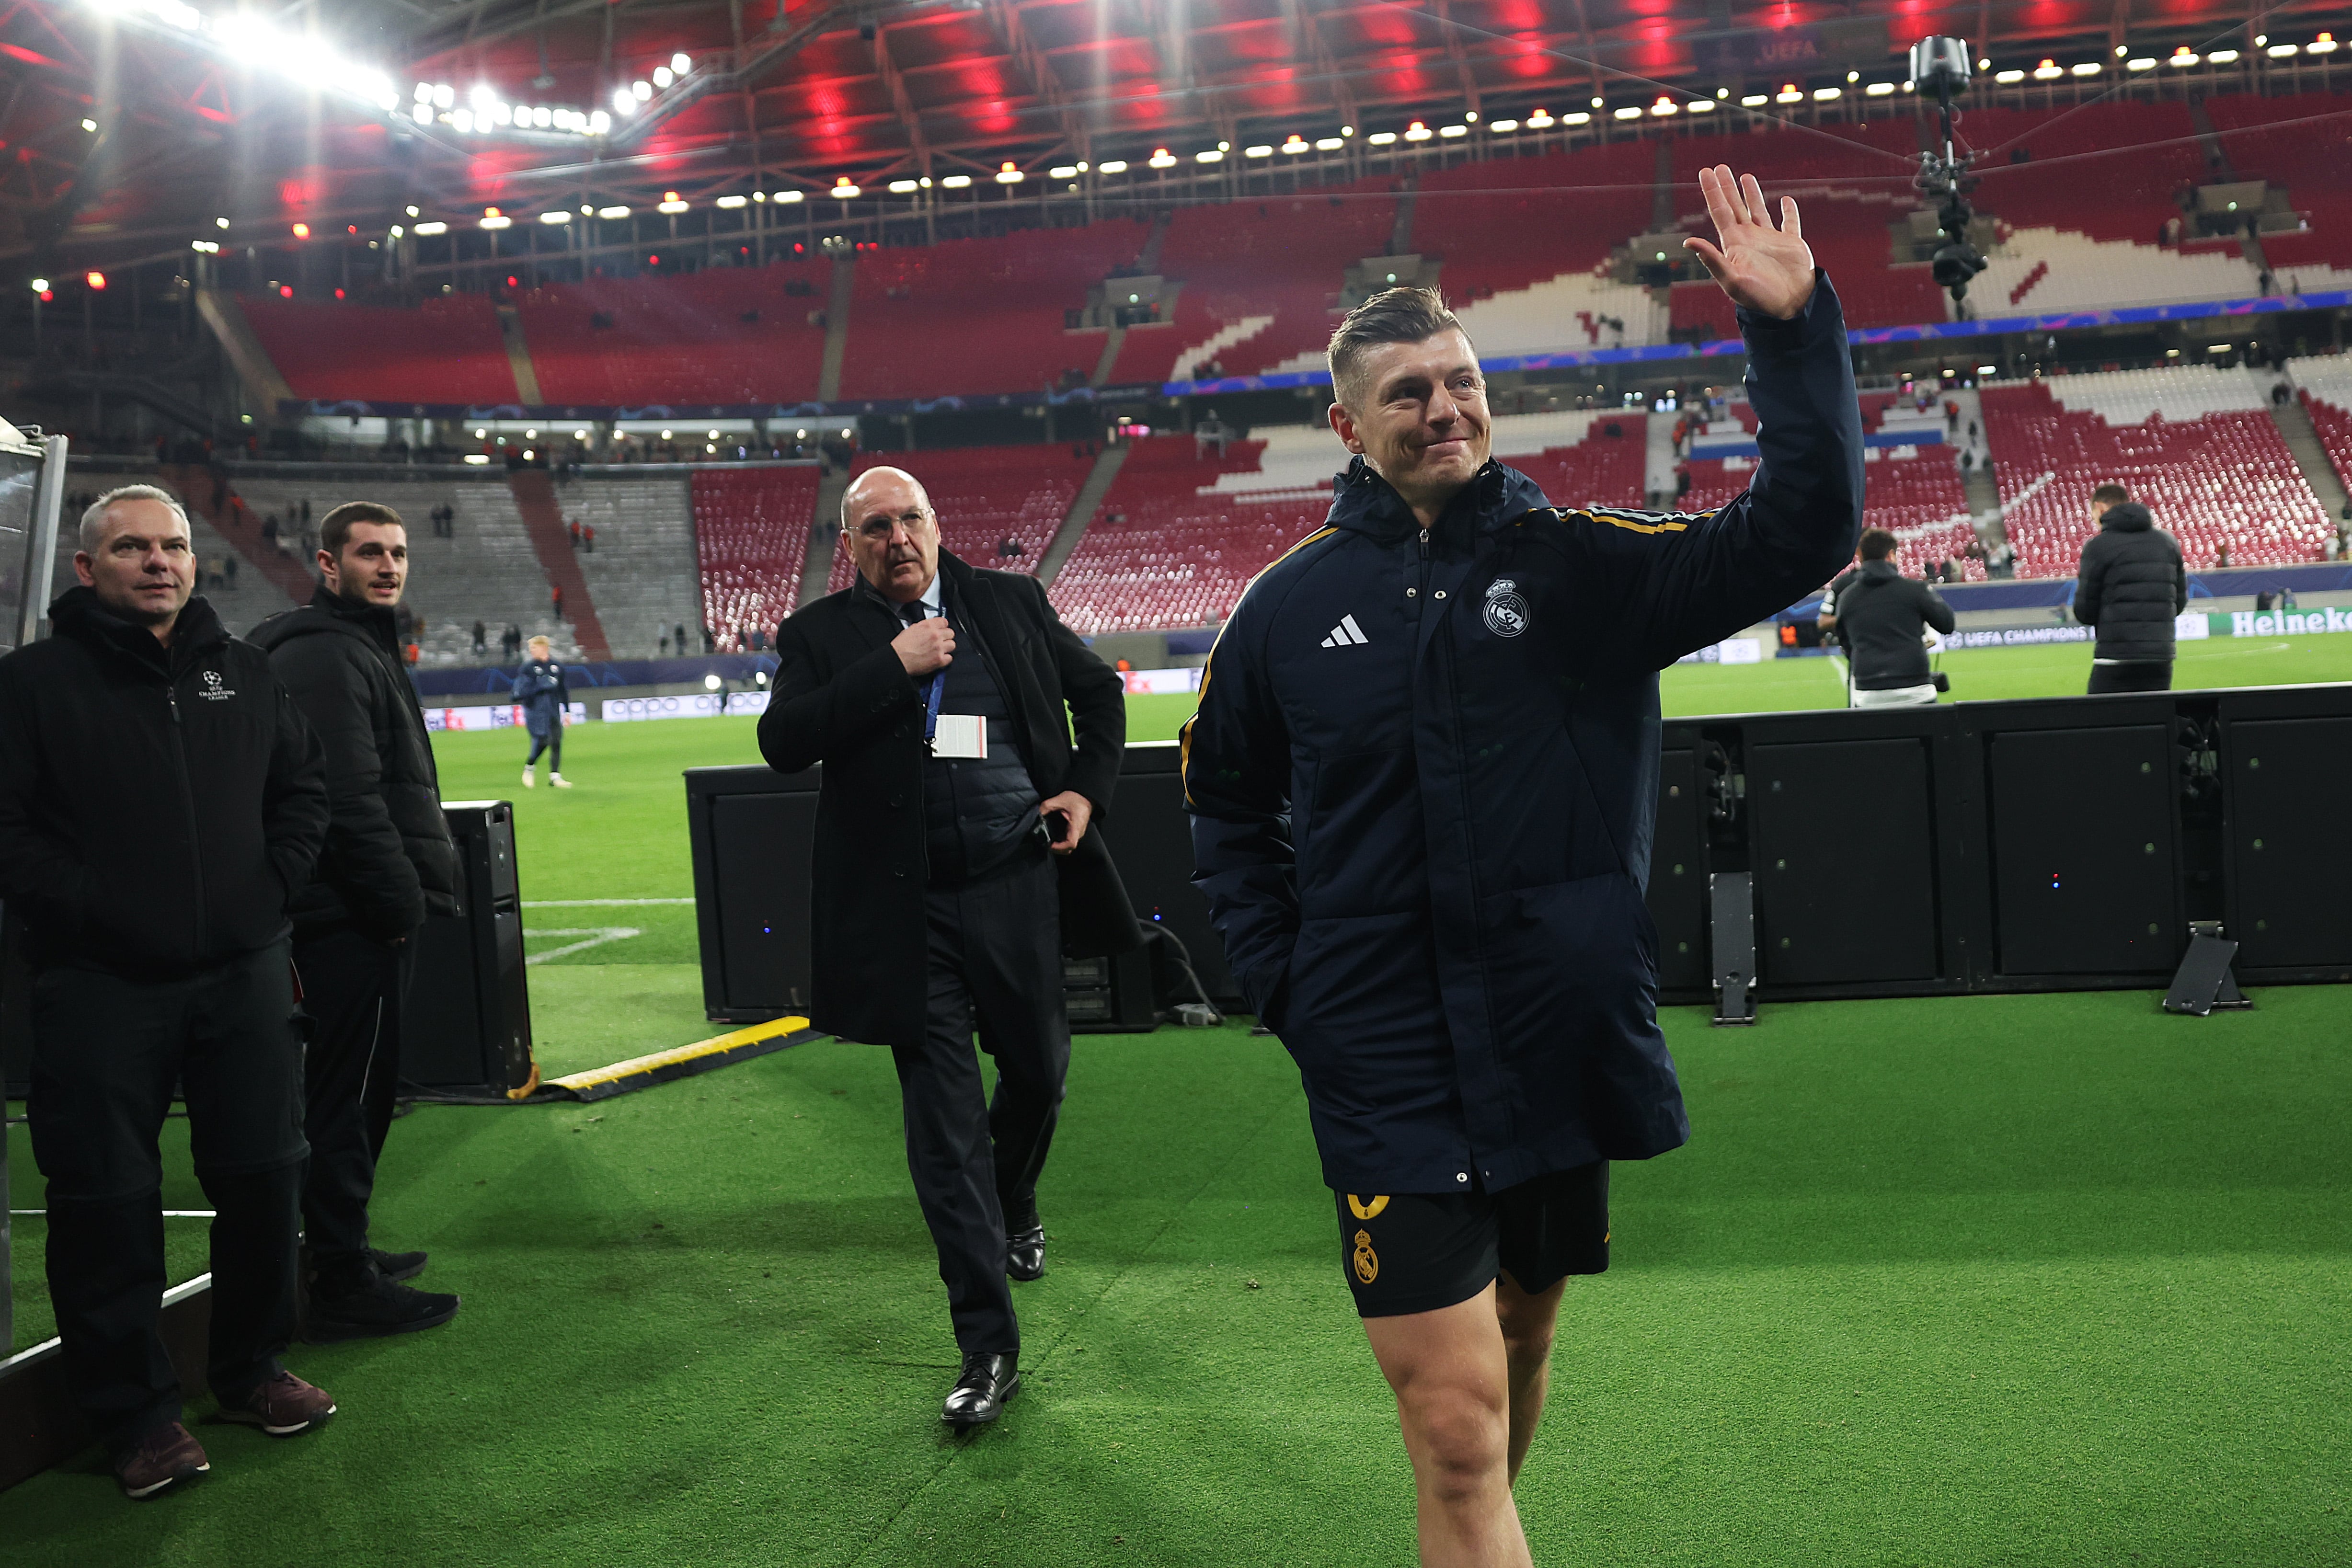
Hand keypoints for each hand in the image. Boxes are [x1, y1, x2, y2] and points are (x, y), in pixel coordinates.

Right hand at [892, 616, 954, 675]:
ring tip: (940, 650)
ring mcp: (939, 648)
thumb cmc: (901, 646)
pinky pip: (950, 658)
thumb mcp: (911, 629)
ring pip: (952, 645)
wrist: (897, 659)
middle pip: (951, 633)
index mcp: (928, 626)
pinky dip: (945, 659)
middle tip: (941, 640)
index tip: (942, 629)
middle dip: (946, 637)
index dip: (943, 626)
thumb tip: (929, 628)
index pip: (944, 621)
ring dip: (946, 647)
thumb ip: (924, 627)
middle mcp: (935, 635)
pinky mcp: (939, 660)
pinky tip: (939, 658)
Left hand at [1039, 790, 1092, 855]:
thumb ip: (1046, 806)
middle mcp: (1079, 832)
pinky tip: (1053, 837)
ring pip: (1069, 847)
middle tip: (1046, 844)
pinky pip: (1068, 841)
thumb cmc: (1076, 798)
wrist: (1086, 797)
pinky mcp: (1076, 832)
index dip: (1060, 847)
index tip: (1050, 844)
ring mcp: (1078, 833)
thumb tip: (1037, 814)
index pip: (1071, 843)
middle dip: (1057, 849)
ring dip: (1059, 847)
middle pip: (1069, 849)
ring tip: (1049, 842)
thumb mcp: (1059, 799)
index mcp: (1076, 825)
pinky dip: (1061, 843)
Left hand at [1684, 165, 1816, 320]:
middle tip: (1719, 167)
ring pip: (1759, 210)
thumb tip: (1687, 241)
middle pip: (1735, 206)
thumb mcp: (1731, 280)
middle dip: (1727, 187)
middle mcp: (1750, 238)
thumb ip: (1712, 260)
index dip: (1712, 191)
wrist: (1790, 307)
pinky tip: (1785, 200)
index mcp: (1734, 244)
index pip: (1719, 211)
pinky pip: (1790, 222)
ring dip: (1752, 194)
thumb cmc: (1758, 297)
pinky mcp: (1791, 244)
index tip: (1705, 171)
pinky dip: (1788, 210)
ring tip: (1745, 176)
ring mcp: (1770, 240)